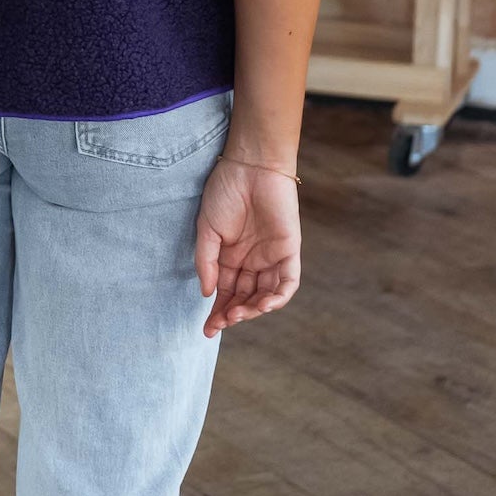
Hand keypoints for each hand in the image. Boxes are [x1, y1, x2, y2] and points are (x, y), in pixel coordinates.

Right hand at [195, 154, 300, 335]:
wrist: (250, 166)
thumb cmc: (225, 192)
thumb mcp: (207, 230)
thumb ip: (206, 262)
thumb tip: (206, 293)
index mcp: (230, 257)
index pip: (225, 292)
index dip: (217, 312)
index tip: (207, 329)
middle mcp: (252, 261)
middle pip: (244, 298)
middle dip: (233, 314)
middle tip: (221, 323)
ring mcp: (271, 257)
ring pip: (265, 294)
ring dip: (253, 309)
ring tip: (237, 315)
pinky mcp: (289, 250)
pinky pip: (287, 282)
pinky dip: (278, 297)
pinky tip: (263, 305)